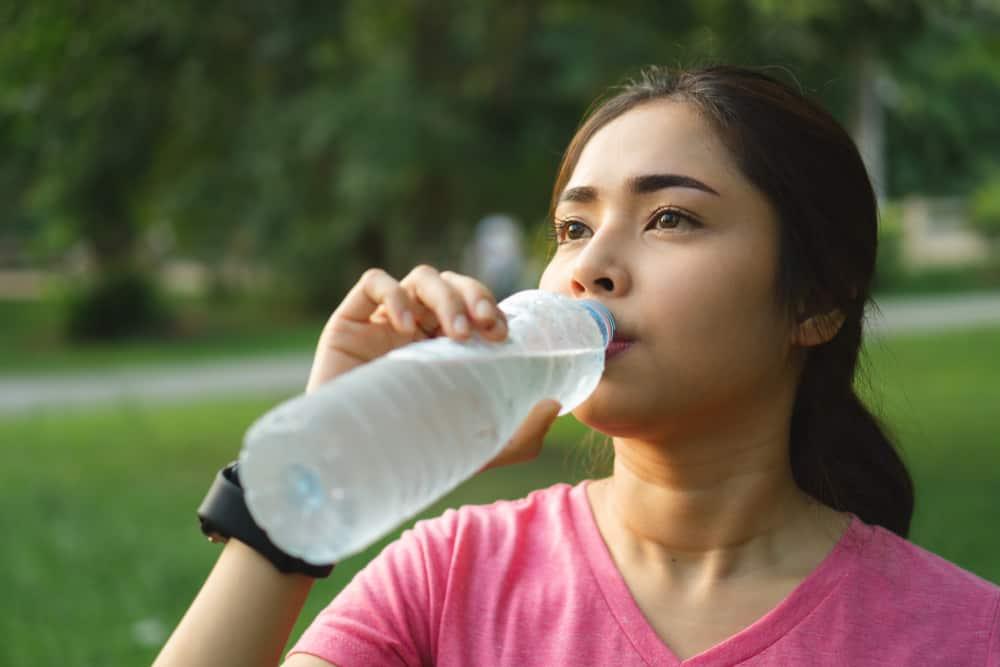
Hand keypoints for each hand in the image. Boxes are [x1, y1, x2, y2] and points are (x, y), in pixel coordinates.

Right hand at [305, 266, 561, 470]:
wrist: (350, 468)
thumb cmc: (412, 456)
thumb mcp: (479, 449)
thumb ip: (521, 434)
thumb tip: (557, 403)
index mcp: (446, 345)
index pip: (474, 306)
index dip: (491, 309)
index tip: (504, 335)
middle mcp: (419, 328)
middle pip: (454, 285)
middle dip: (476, 297)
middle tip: (487, 327)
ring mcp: (384, 321)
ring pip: (422, 278)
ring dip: (446, 296)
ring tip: (456, 334)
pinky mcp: (349, 320)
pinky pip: (374, 282)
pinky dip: (395, 293)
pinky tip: (407, 326)